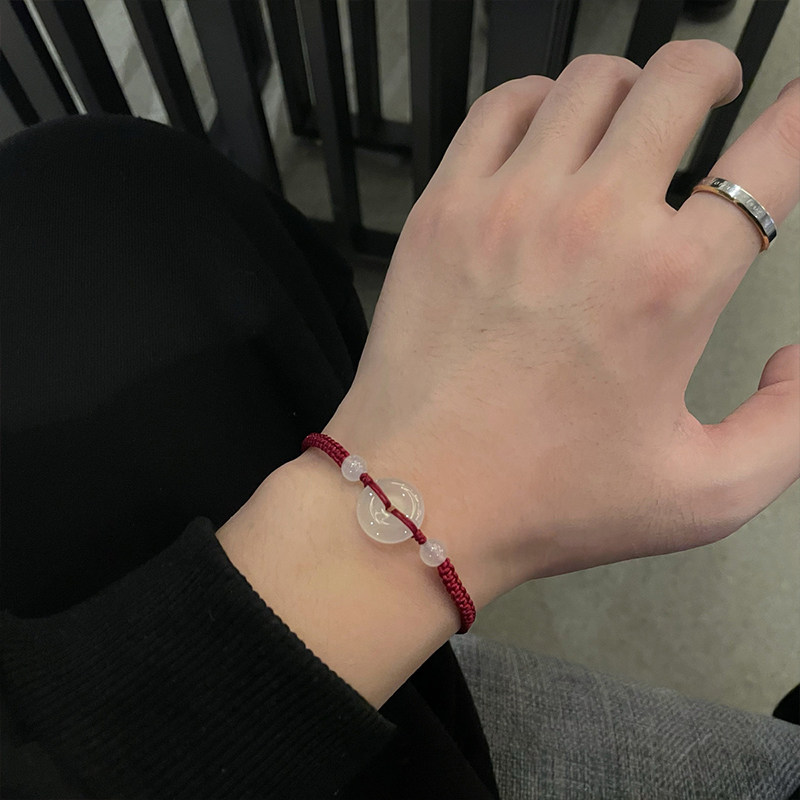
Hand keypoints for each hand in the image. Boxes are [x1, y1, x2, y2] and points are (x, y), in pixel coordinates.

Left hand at [320, 40, 799, 608]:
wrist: (420, 498)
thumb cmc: (547, 500)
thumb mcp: (704, 492)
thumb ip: (790, 425)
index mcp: (668, 286)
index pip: (770, 158)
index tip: (797, 109)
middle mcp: (591, 224)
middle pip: (677, 80)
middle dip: (711, 73)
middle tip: (711, 96)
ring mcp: (508, 207)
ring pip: (588, 81)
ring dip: (625, 89)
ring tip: (626, 122)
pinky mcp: (443, 210)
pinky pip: (499, 107)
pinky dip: (535, 100)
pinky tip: (544, 135)